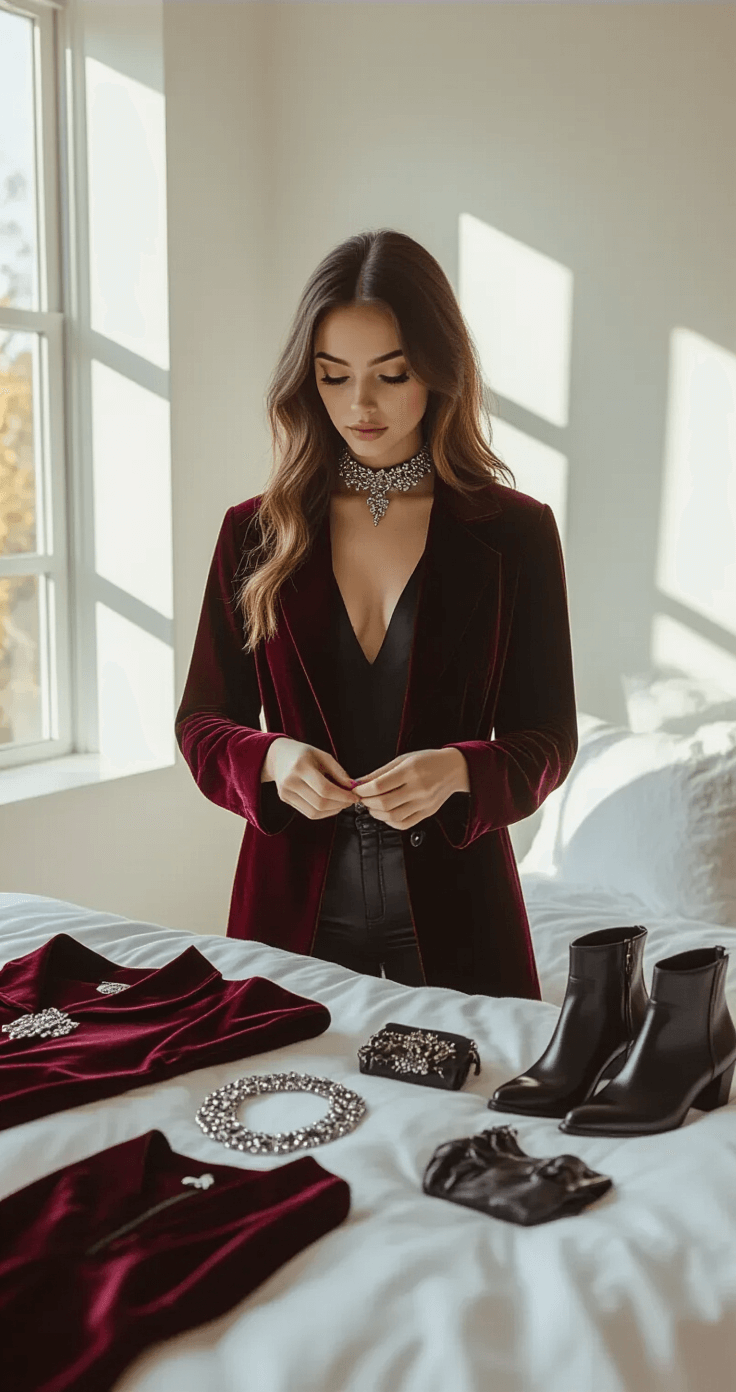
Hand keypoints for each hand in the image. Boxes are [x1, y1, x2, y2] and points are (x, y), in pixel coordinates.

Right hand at [262, 738, 359, 819]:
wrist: (278, 756)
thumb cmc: (303, 754)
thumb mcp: (323, 756)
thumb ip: (338, 772)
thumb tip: (352, 788)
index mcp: (300, 766)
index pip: (325, 789)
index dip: (343, 796)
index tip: (355, 797)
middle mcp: (290, 781)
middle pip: (320, 803)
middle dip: (340, 805)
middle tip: (350, 801)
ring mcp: (285, 792)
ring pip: (314, 812)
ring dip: (333, 811)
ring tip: (342, 803)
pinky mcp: (285, 799)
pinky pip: (308, 813)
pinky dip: (323, 813)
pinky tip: (331, 806)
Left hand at [351, 748, 469, 830]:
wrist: (454, 769)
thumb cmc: (428, 761)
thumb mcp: (403, 759)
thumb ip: (380, 772)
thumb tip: (359, 782)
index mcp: (411, 771)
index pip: (379, 786)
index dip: (362, 790)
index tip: (356, 789)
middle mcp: (418, 789)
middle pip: (384, 803)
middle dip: (367, 802)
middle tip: (362, 798)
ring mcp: (424, 803)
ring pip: (392, 816)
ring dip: (376, 813)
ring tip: (372, 806)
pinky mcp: (427, 813)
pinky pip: (404, 824)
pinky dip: (390, 821)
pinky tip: (385, 814)